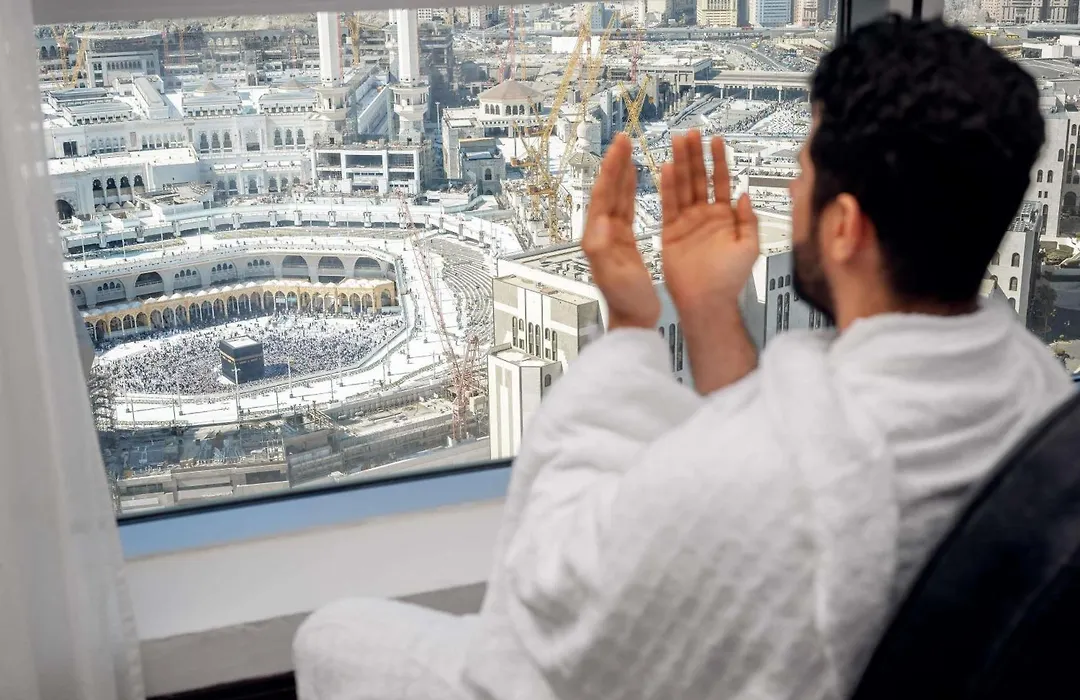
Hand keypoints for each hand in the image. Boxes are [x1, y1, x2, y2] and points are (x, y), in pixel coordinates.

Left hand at [582, 134, 660, 330]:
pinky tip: (633, 179)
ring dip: (621, 173)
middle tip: (623, 139)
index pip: (604, 194)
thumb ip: (601, 248)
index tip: (620, 146)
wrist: (633, 319)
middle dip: (615, 164)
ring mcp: (612, 236)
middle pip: (608, 191)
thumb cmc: (625, 300)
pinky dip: (628, 190)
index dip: (612, 168)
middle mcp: (601, 233)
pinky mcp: (623, 241)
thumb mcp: (612, 273)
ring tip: (628, 151)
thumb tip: (597, 222)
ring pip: (616, 196)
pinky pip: (625, 208)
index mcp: (597, 237)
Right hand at [660, 131, 758, 312]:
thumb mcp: (750, 247)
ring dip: (681, 164)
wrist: (707, 301)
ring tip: (678, 142)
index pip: (721, 181)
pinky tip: (666, 168)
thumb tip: (745, 195)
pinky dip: (667, 187)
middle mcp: (705, 215)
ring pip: (683, 186)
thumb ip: (748, 220)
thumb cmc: (730, 279)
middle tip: (691, 133)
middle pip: (699, 178)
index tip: (716, 140)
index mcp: (725, 217)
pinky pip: (669, 205)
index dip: (719, 160)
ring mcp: (687, 222)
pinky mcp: (670, 232)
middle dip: (695, 155)